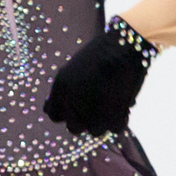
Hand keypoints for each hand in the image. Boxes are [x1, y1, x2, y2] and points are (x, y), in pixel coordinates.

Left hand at [43, 19, 157, 135]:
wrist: (126, 44)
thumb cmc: (103, 52)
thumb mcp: (75, 68)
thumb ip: (65, 91)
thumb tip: (49, 112)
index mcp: (60, 87)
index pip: (53, 114)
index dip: (66, 112)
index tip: (77, 108)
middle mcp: (71, 101)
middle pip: (74, 127)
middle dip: (85, 120)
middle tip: (98, 107)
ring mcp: (92, 111)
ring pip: (95, 130)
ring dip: (104, 120)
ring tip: (113, 103)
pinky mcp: (113, 115)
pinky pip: (115, 128)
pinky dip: (121, 119)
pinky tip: (124, 105)